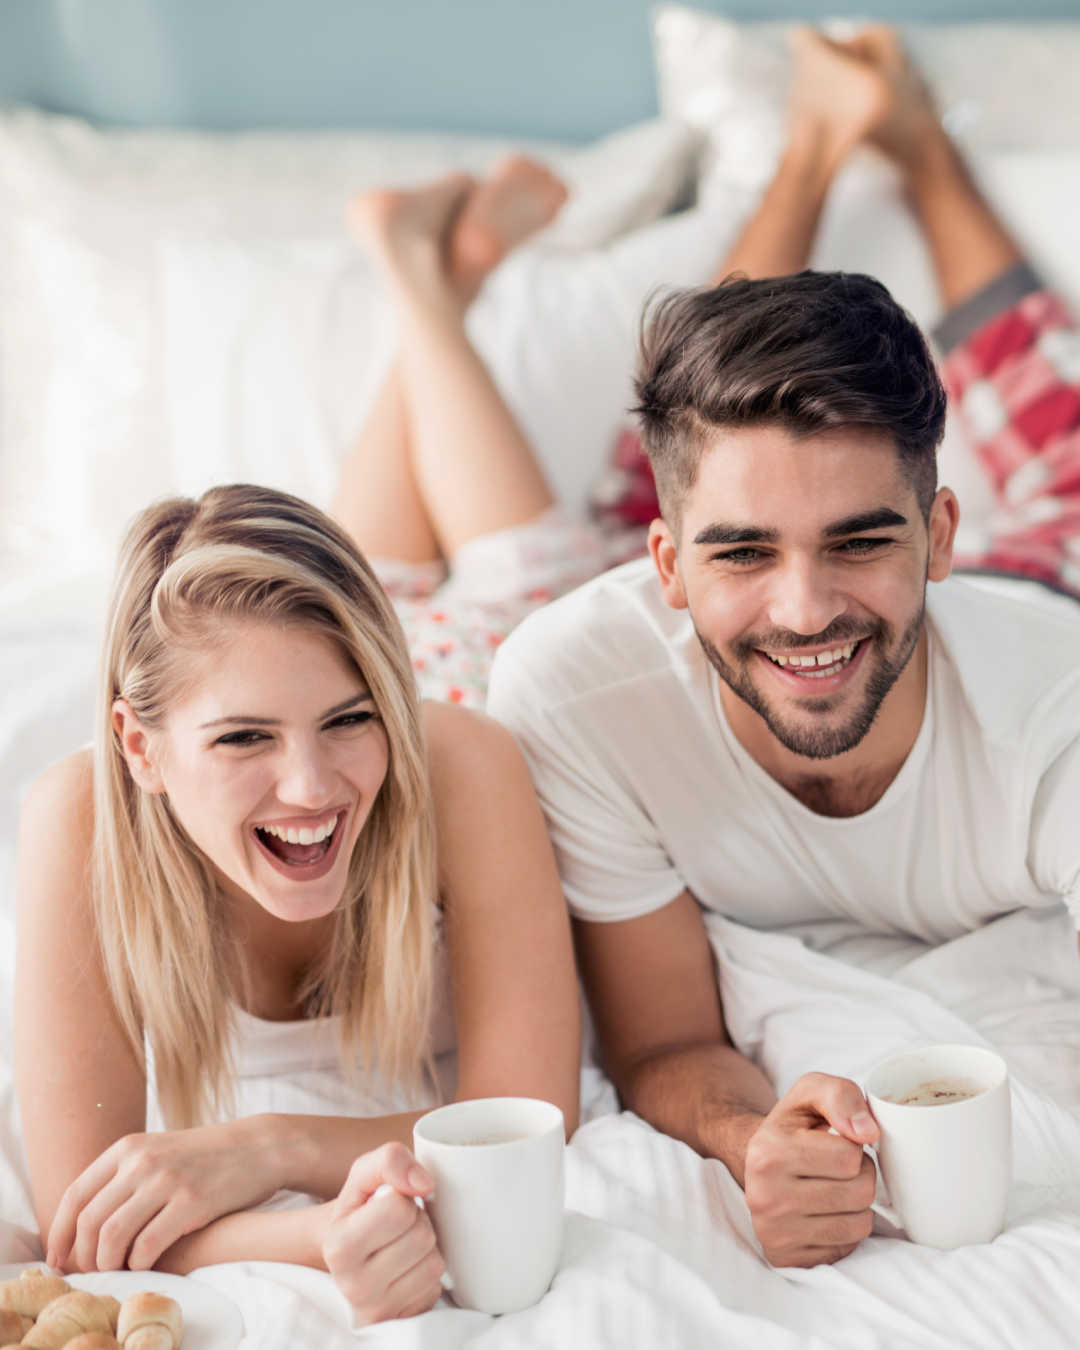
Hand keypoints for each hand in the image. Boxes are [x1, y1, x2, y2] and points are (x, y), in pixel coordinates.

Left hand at [48, 1117, 283, 1271]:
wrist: (258, 1147)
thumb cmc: (206, 1157)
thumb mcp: (159, 1152)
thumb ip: (123, 1179)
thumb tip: (82, 1227)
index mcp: (128, 1147)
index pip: (75, 1195)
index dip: (59, 1233)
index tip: (58, 1259)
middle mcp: (142, 1160)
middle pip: (89, 1221)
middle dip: (85, 1257)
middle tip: (94, 1272)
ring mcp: (167, 1180)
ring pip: (112, 1236)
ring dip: (109, 1264)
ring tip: (119, 1270)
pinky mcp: (192, 1202)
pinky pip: (147, 1245)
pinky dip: (139, 1263)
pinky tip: (147, 1263)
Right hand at [323, 1143, 443, 1326]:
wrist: (349, 1253)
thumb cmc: (360, 1209)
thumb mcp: (364, 1174)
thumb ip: (390, 1160)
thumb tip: (424, 1184)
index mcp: (339, 1246)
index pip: (398, 1208)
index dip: (401, 1197)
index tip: (385, 1204)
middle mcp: (354, 1286)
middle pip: (420, 1236)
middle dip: (416, 1221)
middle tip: (396, 1226)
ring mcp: (378, 1309)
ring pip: (433, 1262)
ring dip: (425, 1246)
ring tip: (401, 1245)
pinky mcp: (401, 1320)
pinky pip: (436, 1286)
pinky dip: (426, 1270)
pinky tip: (407, 1268)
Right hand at [743, 1072, 878, 1267]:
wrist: (757, 1162)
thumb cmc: (792, 1126)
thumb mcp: (810, 1092)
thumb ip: (841, 1095)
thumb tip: (868, 1132)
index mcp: (768, 1153)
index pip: (849, 1156)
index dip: (853, 1147)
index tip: (835, 1143)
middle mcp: (765, 1197)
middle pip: (859, 1192)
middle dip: (860, 1175)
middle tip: (838, 1168)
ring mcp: (775, 1234)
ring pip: (859, 1224)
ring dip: (857, 1204)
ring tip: (834, 1187)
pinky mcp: (788, 1259)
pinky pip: (848, 1248)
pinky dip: (847, 1229)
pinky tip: (826, 1212)